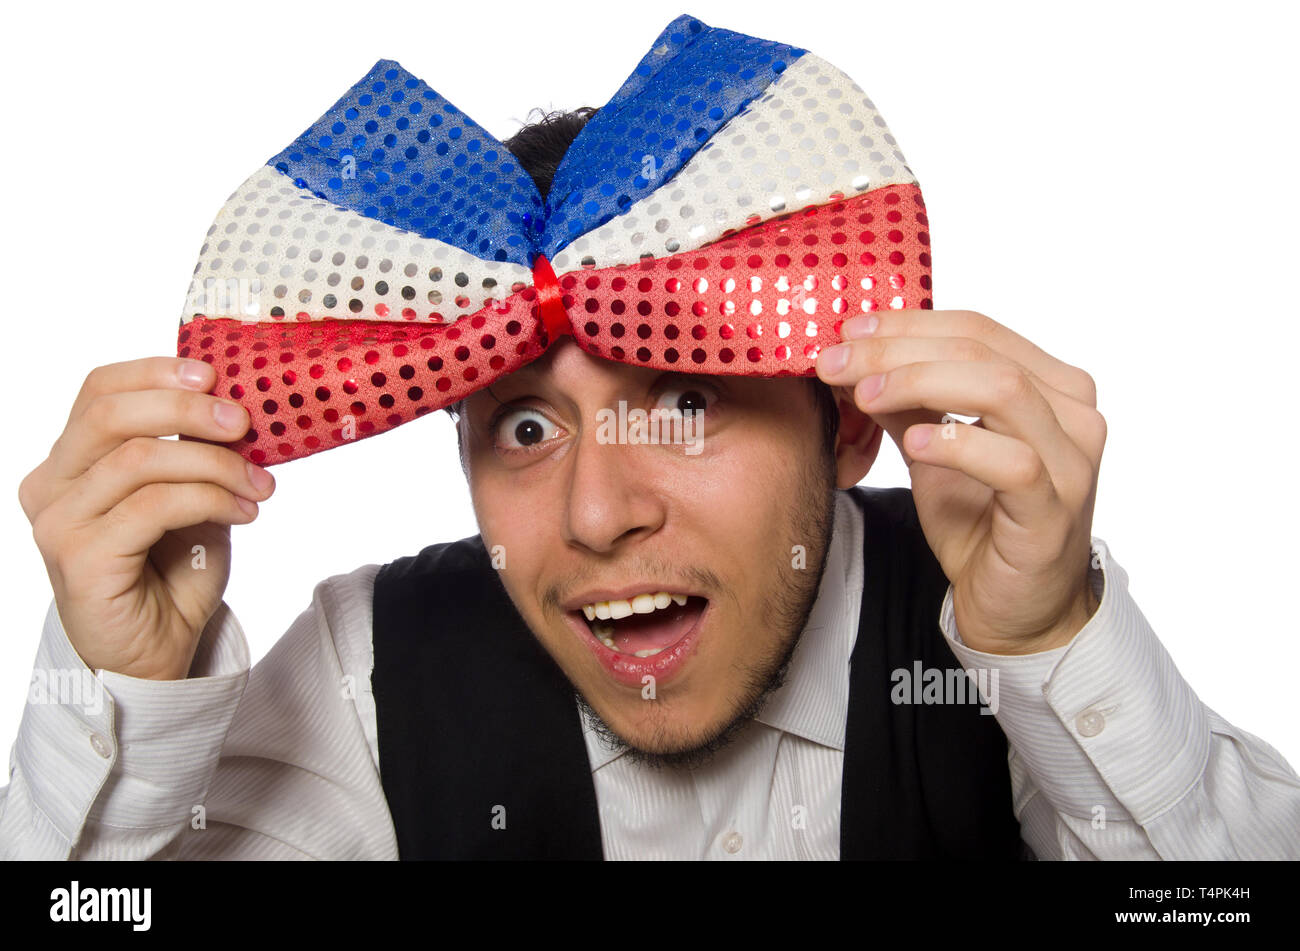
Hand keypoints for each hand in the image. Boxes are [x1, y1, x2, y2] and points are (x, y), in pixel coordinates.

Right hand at [18, 357, 275, 679]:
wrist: (155, 655)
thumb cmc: (169, 575)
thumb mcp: (191, 499)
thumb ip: (197, 456)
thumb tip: (238, 409)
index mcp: (71, 462)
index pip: (99, 391)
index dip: (156, 372)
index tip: (215, 375)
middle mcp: (52, 485)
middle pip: (113, 414)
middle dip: (189, 409)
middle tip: (245, 423)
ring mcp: (59, 521)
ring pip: (140, 459)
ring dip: (215, 464)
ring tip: (259, 485)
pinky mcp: (80, 556)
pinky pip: (153, 505)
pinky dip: (210, 499)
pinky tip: (245, 511)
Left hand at [817, 310, 1105, 654]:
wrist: (1016, 608)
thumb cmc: (983, 523)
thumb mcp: (933, 449)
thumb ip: (907, 402)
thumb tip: (852, 358)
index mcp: (1051, 386)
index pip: (977, 329)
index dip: (907, 323)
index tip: (846, 330)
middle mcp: (1073, 414)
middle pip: (981, 351)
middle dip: (898, 350)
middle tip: (837, 361)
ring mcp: (1070, 461)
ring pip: (1001, 390)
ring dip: (920, 383)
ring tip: (865, 395)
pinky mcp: (1055, 510)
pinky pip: (1011, 461)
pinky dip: (956, 443)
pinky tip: (913, 444)